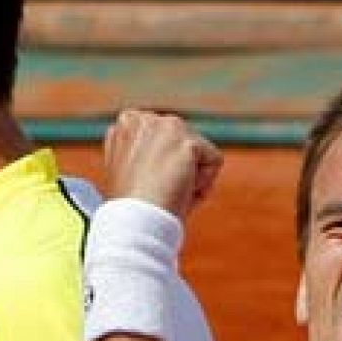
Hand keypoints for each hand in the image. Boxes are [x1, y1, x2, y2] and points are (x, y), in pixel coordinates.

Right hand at [103, 109, 222, 219]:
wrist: (134, 222)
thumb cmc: (133, 208)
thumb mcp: (132, 173)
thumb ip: (147, 153)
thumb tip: (176, 152)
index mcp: (128, 123)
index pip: (169, 141)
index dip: (162, 169)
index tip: (145, 185)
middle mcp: (145, 118)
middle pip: (188, 145)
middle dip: (180, 171)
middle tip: (158, 191)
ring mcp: (165, 126)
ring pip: (201, 153)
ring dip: (191, 178)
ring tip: (168, 191)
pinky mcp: (186, 141)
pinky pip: (214, 162)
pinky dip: (203, 184)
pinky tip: (180, 192)